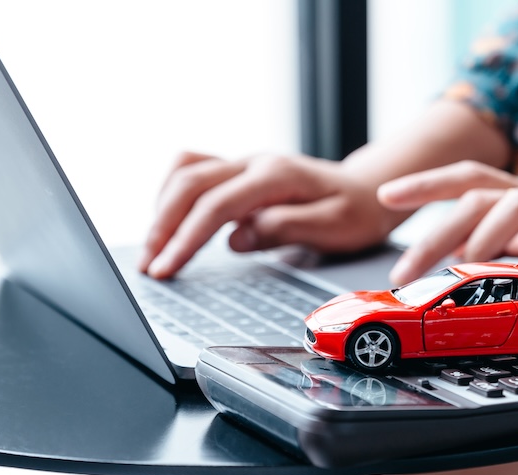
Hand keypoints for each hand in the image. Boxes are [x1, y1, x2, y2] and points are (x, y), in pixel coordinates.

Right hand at [140, 152, 407, 278]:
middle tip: (148, 265)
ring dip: (163, 208)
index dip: (186, 238)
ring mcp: (244, 163)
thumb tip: (236, 239)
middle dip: (162, 226)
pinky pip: (194, 173)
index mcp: (276, 175)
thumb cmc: (356, 212)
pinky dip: (174, 197)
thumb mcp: (333, 227)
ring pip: (185, 171)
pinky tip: (171, 226)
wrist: (369, 189)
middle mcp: (254, 162)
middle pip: (189, 183)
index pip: (216, 205)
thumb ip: (284, 229)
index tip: (166, 269)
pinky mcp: (239, 172)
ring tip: (154, 248)